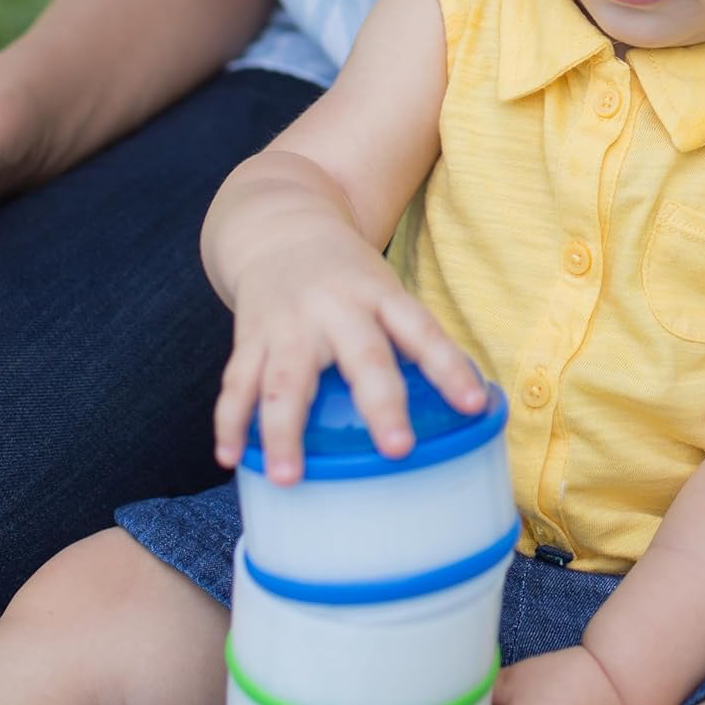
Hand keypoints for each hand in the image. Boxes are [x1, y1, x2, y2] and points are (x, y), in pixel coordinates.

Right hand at [211, 228, 486, 482]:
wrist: (280, 226)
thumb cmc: (350, 278)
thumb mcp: (386, 291)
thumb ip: (412, 342)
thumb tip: (465, 411)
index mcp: (380, 295)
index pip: (423, 331)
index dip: (450, 367)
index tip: (474, 406)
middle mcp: (335, 308)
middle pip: (362, 357)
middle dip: (381, 404)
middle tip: (398, 449)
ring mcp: (288, 324)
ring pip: (284, 381)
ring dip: (283, 431)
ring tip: (287, 478)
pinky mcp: (248, 337)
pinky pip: (237, 383)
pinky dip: (230, 422)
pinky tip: (231, 458)